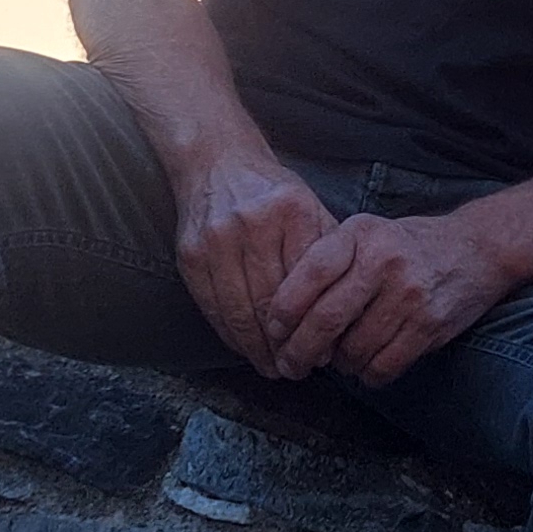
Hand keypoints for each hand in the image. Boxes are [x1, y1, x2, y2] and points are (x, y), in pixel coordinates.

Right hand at [174, 145, 331, 376]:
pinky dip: (229, 333)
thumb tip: (340, 314)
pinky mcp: (191, 254)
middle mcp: (252, 224)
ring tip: (272, 367)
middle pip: (271, 303)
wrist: (216, 161)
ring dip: (256, 348)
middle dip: (285, 345)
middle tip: (296, 370)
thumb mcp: (312, 209)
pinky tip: (245, 347)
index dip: (313, 325)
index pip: (306, 285)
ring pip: (239, 311)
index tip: (321, 354)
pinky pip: (212, 307)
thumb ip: (328, 254)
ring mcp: (217, 240)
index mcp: (291, 211)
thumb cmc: (273, 192)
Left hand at [264, 207, 507, 385]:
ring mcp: (409, 294)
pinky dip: (367, 374)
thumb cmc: (407, 246)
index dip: (283, 309)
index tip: (273, 331)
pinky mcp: (430, 325)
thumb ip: (326, 261)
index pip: (308, 273)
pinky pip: (383, 366)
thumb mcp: (366, 234)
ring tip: (338, 359)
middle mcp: (384, 260)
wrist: (477, 249)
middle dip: (300, 351)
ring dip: (338, 364)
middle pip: (326, 319)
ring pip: (353, 349)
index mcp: (360, 234)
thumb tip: (281, 314)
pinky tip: (366, 366)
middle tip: (290, 366)